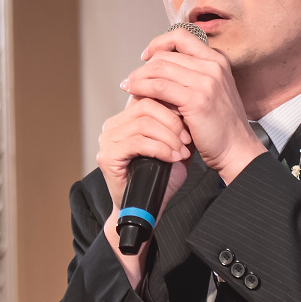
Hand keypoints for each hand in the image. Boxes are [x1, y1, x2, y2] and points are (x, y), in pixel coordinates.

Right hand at [95, 96, 190, 284]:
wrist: (149, 207)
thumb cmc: (161, 177)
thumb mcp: (174, 143)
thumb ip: (177, 122)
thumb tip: (193, 99)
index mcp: (127, 117)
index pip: (148, 94)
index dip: (172, 103)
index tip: (190, 118)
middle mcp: (114, 125)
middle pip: (145, 104)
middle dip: (172, 120)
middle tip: (187, 138)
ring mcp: (108, 140)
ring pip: (143, 123)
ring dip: (168, 137)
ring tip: (181, 151)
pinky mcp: (107, 156)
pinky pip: (137, 142)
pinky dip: (160, 148)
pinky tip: (172, 157)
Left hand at [120, 27, 267, 181]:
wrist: (237, 149)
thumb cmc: (222, 126)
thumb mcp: (211, 91)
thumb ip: (191, 76)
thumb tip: (157, 69)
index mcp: (217, 61)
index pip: (181, 37)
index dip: (159, 43)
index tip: (147, 56)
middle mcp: (213, 66)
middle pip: (166, 55)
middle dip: (144, 66)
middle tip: (132, 78)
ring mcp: (206, 82)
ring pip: (160, 68)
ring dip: (138, 77)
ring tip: (128, 86)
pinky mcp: (196, 100)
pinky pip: (159, 87)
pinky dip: (142, 88)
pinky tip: (135, 94)